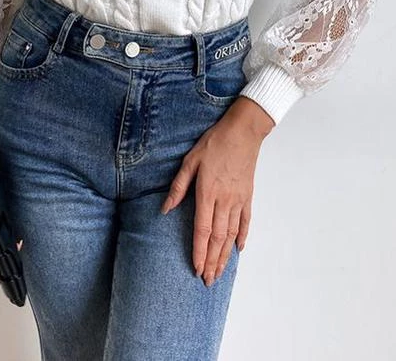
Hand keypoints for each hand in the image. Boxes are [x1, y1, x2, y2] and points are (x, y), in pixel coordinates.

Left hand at [160, 96, 274, 286]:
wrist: (243, 132)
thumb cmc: (214, 143)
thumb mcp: (190, 161)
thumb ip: (178, 186)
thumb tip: (165, 209)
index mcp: (207, 193)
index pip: (202, 230)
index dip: (199, 251)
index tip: (196, 268)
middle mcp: (224, 201)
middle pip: (218, 238)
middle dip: (212, 261)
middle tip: (208, 280)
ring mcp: (238, 200)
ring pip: (231, 234)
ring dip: (225, 255)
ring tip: (220, 272)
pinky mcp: (248, 195)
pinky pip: (246, 221)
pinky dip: (243, 236)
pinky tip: (239, 249)